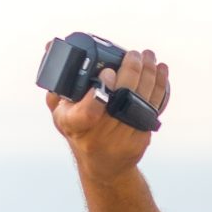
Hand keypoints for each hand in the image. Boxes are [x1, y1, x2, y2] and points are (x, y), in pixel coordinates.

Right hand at [48, 45, 168, 180]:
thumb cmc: (79, 131)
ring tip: (148, 55)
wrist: (103, 165)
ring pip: (141, 100)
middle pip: (122, 98)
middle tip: (133, 54)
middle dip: (132, 71)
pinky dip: (160, 86)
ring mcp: (123, 138)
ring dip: (149, 73)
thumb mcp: (61, 112)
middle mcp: (100, 134)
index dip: (100, 91)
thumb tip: (50, 46)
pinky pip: (153, 107)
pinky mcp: (141, 137)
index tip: (109, 73)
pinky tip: (161, 70)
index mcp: (75, 125)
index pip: (88, 111)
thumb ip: (56, 82)